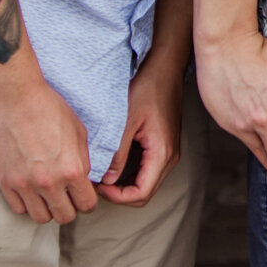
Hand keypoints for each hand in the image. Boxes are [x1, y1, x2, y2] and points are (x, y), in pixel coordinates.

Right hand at [0, 69, 97, 224]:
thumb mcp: (79, 132)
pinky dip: (26, 204)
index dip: (88, 202)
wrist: (14, 99)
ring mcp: (23, 184)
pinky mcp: (4, 181)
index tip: (84, 196)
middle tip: (67, 196)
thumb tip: (85, 181)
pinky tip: (31, 190)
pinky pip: (18, 208)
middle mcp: (48, 182)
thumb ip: (83, 161)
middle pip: (64, 217)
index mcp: (71, 169)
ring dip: (47, 209)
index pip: (87, 205)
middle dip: (69, 208)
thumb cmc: (49, 109)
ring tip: (48, 195)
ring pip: (40, 218)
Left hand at [98, 58, 184, 206]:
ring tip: (102, 173)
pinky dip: (131, 174)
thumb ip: (117, 153)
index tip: (98, 186)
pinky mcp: (164, 145)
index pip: (141, 194)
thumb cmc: (147, 89)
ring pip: (146, 183)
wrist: (166, 69)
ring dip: (124, 185)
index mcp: (161, 153)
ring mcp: (169, 152)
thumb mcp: (126, 121)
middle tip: (97, 182)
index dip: (117, 197)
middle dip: (119, 194)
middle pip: (144, 193)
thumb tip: (107, 180)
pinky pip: (148, 171)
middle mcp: (169, 157)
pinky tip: (114, 163)